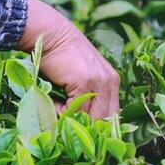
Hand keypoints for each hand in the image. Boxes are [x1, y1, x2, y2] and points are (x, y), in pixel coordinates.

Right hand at [18, 0, 119, 118]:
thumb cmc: (61, 56)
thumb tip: (81, 125)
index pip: (112, 115)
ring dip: (73, 119)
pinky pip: (75, 110)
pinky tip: (54, 100)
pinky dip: (61, 111)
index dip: (97, 126)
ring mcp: (99, 81)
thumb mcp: (82, 76)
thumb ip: (87, 96)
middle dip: (87, 127)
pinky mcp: (85, 81)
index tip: (81, 130)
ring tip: (58, 109)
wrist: (51, 34)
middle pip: (105, 119)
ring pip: (91, 118)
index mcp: (112, 81)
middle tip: (68, 125)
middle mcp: (111, 81)